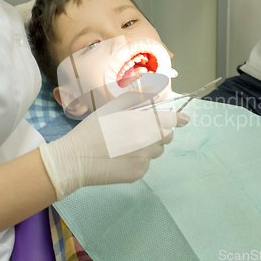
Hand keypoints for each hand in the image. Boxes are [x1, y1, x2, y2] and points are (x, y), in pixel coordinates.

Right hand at [39, 91, 189, 200]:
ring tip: (126, 143)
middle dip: (160, 131)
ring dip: (149, 145)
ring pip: (156, 151)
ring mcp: (144, 160)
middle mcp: (148, 142)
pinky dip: (139, 160)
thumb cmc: (92, 130)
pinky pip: (146, 164)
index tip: (185, 119)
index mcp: (142, 122)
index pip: (172, 120)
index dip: (179, 119)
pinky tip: (120, 157)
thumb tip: (153, 86)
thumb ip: (135, 97)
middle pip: (167, 136)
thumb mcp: (111, 107)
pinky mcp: (138, 174)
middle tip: (142, 129)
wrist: (75, 160)